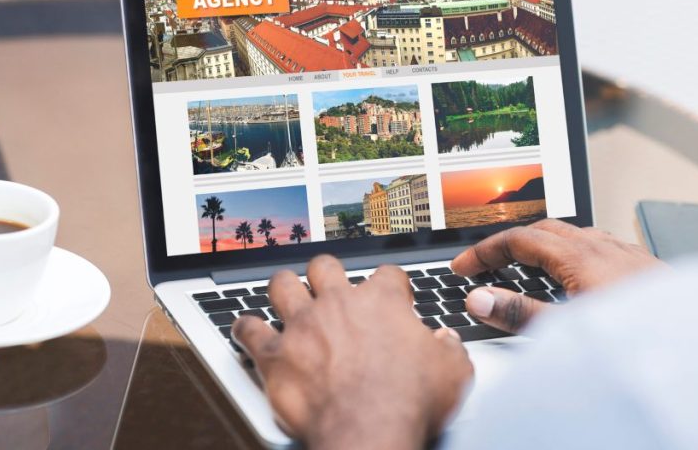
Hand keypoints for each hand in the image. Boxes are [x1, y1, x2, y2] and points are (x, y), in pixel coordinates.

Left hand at [232, 255, 472, 449]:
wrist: (368, 431)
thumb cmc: (407, 402)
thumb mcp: (452, 372)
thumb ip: (449, 349)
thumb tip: (446, 342)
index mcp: (382, 302)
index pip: (387, 274)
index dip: (391, 284)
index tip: (393, 296)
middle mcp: (338, 304)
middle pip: (325, 267)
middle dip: (327, 273)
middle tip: (330, 285)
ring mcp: (303, 326)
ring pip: (282, 285)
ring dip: (283, 287)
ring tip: (284, 290)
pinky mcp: (275, 355)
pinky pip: (249, 330)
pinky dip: (245, 328)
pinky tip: (245, 328)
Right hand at [452, 219, 664, 332]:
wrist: (696, 340)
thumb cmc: (639, 337)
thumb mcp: (568, 329)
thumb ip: (520, 313)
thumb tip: (480, 298)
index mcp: (580, 256)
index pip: (520, 240)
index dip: (486, 252)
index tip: (463, 267)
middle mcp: (603, 246)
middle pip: (544, 230)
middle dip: (510, 243)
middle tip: (486, 264)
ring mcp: (625, 253)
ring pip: (574, 235)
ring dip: (543, 244)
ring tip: (525, 266)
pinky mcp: (642, 265)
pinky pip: (599, 245)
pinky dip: (572, 251)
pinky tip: (576, 275)